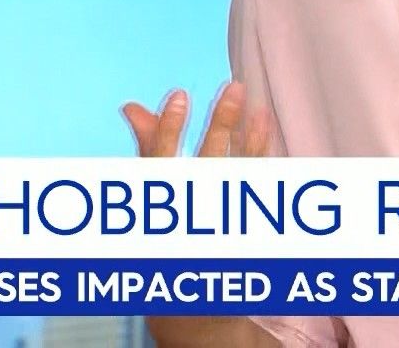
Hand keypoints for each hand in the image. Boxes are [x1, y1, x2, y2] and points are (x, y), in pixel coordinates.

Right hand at [120, 83, 277, 347]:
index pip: (158, 165)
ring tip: (255, 101)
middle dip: (222, 125)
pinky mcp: (248, 235)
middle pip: (208, 165)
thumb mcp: (148, 201)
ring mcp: (222, 230)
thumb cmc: (164, 245)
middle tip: (234, 87)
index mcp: (157, 212)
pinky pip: (259, 188)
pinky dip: (263, 155)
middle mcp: (189, 220)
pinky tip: (265, 126)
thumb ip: (148, 149)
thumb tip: (132, 106)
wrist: (193, 311)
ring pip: (239, 175)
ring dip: (249, 136)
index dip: (169, 129)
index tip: (179, 94)